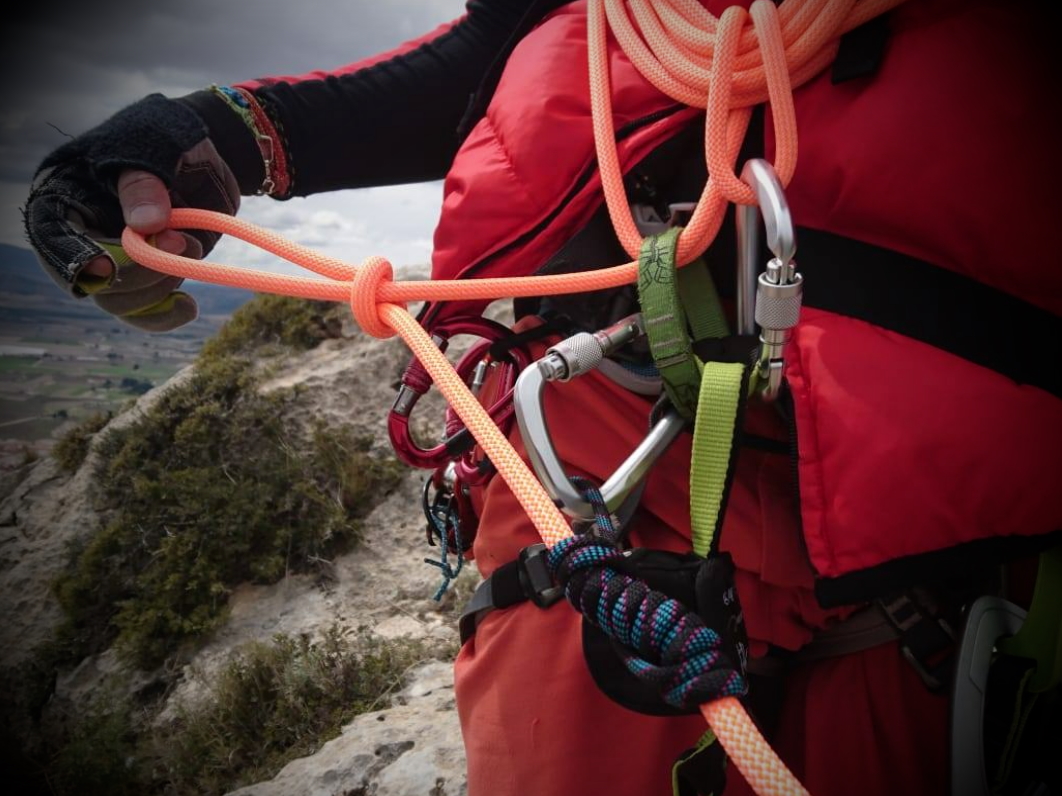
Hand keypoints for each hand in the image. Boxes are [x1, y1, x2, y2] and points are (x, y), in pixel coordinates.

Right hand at [24, 94, 240, 331]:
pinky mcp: (147, 276)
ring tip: (189, 246)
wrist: (202, 152)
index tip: (104, 269)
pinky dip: (167, 314)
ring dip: (158, 288)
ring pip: (119, 301)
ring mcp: (116, 260)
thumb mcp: (153, 145)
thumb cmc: (164, 138)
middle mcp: (83, 236)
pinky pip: (148, 311)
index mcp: (64, 196)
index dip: (72, 258)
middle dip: (137, 271)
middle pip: (90, 281)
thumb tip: (147, 225)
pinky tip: (188, 306)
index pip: (51, 236)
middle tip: (179, 241)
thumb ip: (145, 182)